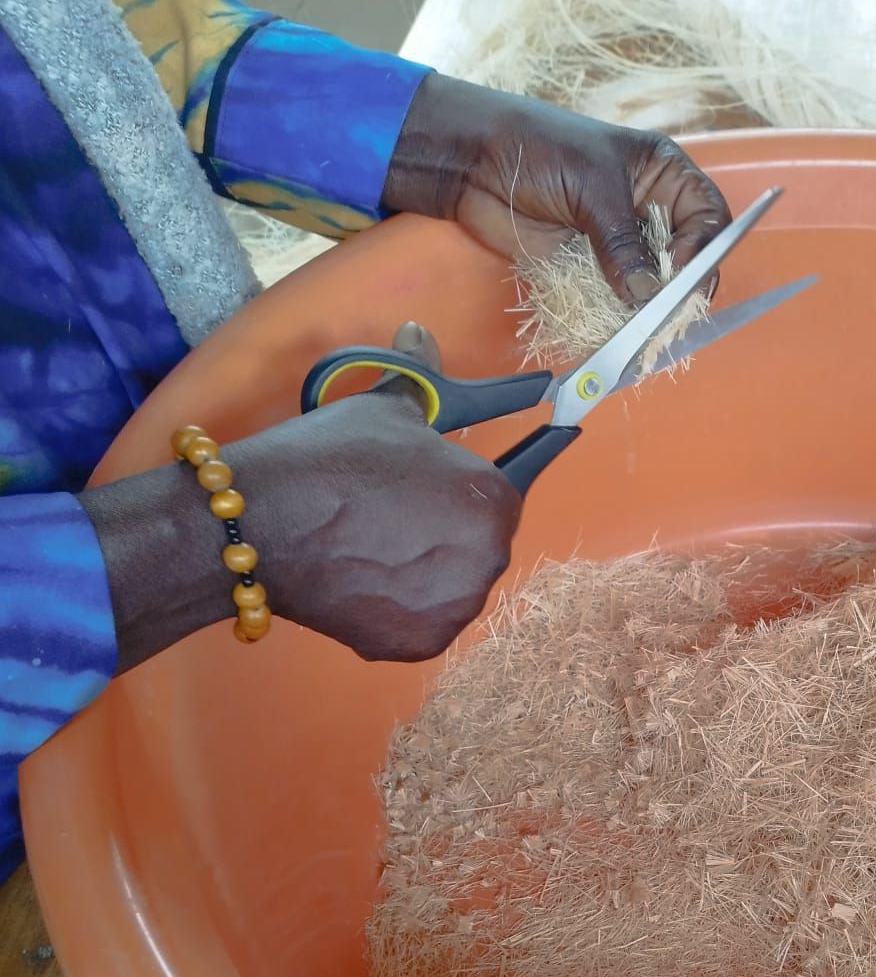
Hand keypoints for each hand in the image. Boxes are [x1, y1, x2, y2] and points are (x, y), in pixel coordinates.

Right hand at [82, 325, 519, 671]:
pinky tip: (364, 578)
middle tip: (392, 512)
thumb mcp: (385, 407)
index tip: (457, 488)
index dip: (473, 482)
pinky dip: (400, 606)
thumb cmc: (332, 458)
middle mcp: (489, 561)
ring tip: (373, 546)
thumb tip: (419, 331)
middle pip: (480, 541)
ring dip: (427, 569)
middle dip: (447, 527)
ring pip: (454, 584)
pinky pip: (423, 620)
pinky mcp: (419, 645)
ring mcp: (455, 609)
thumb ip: (420, 376)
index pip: (509, 486)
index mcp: (493, 500)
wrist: (264, 523)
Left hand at [382, 74, 730, 304]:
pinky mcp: (593, 267)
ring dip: (651, 307)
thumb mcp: (591, 188)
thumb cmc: (539, 150)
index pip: (709, 215)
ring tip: (643, 326)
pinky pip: (619, 297)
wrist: (474, 163)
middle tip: (666, 311)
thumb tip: (648, 293)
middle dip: (680, 285)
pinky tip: (618, 327)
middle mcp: (650, 208)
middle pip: (688, 257)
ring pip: (655, 283)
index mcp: (663, 173)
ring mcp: (621, 241)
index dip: (704, 246)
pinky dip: (620, 315)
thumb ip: (623, 241)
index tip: (679, 270)